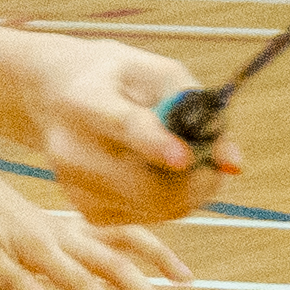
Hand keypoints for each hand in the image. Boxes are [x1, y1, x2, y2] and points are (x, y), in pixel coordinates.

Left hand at [0, 160, 194, 289]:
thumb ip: (6, 277)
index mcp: (38, 246)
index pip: (81, 284)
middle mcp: (58, 234)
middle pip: (114, 264)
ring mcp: (60, 225)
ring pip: (121, 238)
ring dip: (156, 256)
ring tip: (184, 277)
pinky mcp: (57, 222)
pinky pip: (107, 228)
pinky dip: (135, 237)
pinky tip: (148, 249)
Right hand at [18, 35, 222, 222]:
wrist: (56, 96)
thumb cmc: (119, 80)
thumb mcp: (158, 73)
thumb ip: (199, 110)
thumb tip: (233, 164)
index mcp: (85, 101)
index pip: (123, 127)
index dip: (155, 144)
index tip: (184, 157)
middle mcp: (72, 149)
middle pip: (143, 184)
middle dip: (195, 180)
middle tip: (217, 163)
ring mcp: (76, 186)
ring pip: (154, 207)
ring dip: (187, 191)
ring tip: (188, 159)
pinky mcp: (87, 212)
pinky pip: (148, 217)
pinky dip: (167, 200)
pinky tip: (158, 173)